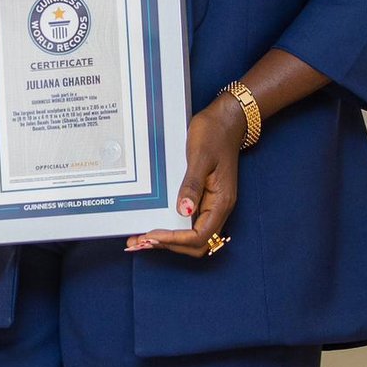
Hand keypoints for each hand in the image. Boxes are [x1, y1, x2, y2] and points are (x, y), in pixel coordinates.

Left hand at [126, 94, 243, 257]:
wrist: (225, 121)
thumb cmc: (214, 135)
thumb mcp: (200, 158)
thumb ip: (192, 185)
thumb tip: (184, 211)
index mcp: (221, 202)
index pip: (199, 236)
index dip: (175, 240)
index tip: (152, 235)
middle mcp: (218, 208)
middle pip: (196, 244)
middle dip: (169, 245)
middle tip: (141, 241)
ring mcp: (211, 205)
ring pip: (192, 237)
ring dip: (168, 242)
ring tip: (141, 239)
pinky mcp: (204, 200)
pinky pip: (189, 224)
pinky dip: (171, 230)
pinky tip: (155, 227)